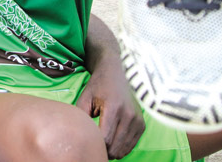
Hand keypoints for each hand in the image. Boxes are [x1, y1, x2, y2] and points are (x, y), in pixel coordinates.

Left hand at [80, 15, 144, 157]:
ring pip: (124, 148)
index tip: (88, 142)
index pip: (105, 138)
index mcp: (113, 108)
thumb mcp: (85, 98)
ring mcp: (137, 120)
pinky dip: (122, 147)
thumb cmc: (98, 85)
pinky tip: (113, 141)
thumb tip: (79, 138)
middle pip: (115, 146)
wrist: (116, 71)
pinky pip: (132, 144)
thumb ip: (81, 117)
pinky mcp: (142, 124)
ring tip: (103, 143)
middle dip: (104, 150)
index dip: (96, 145)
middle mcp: (129, 115)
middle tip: (94, 146)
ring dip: (113, 150)